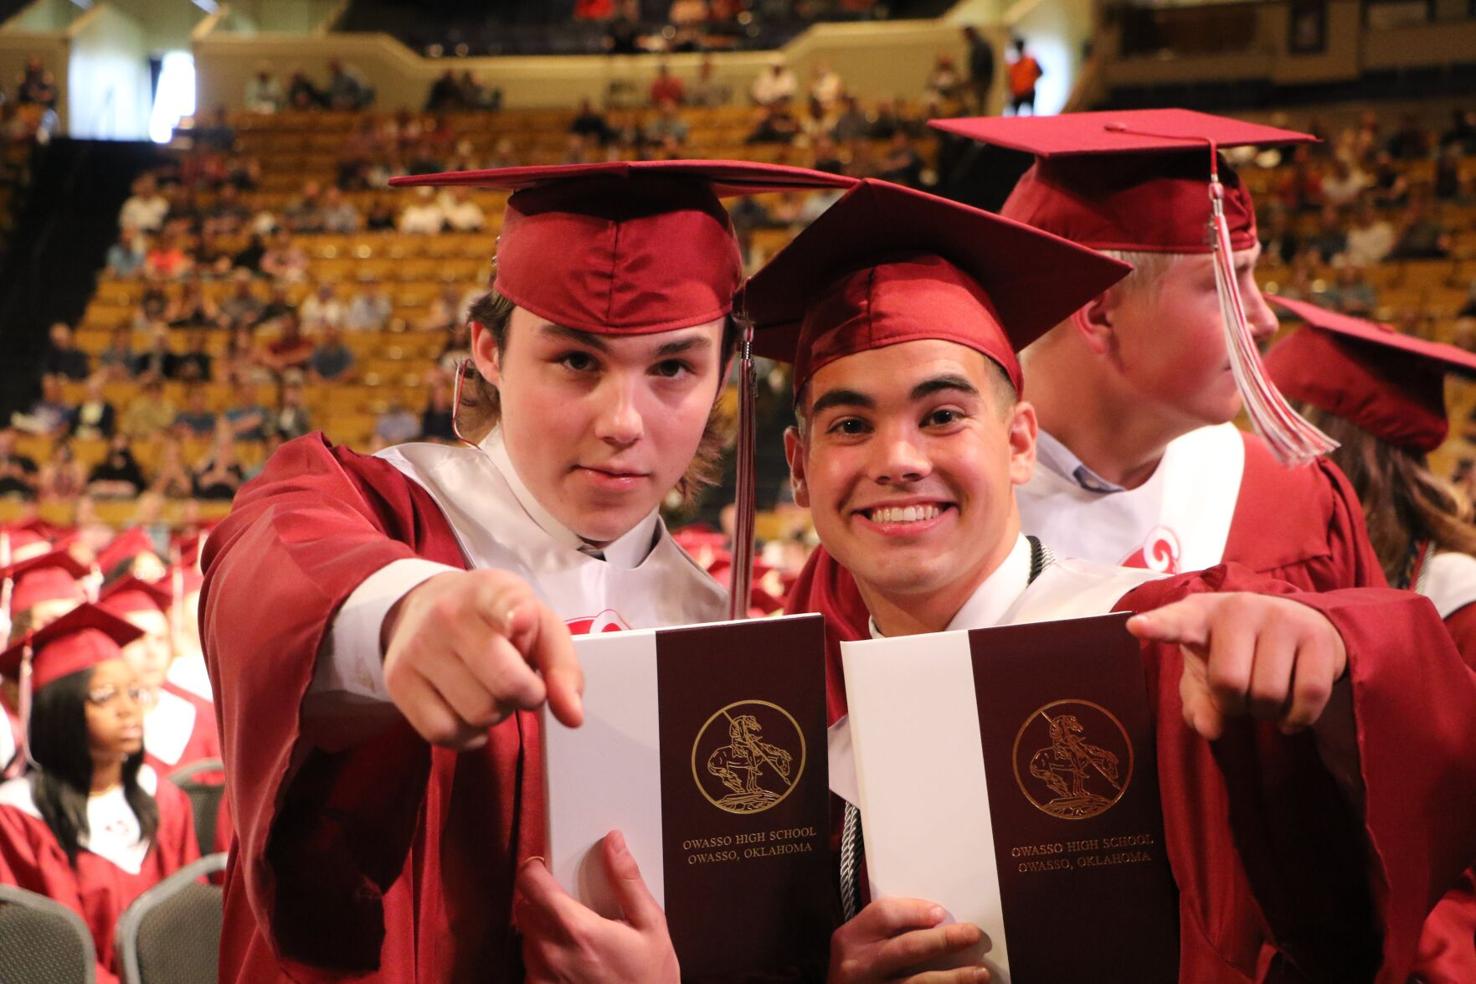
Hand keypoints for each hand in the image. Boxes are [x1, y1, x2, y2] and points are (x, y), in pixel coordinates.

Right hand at [381, 569, 582, 748]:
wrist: (423, 606)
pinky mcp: (398, 681)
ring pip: (477, 714)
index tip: (522, 620)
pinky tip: (469, 714)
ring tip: (490, 691)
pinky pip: (444, 733)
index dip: (517, 614)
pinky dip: (467, 735)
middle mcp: (448, 615)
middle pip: (506, 685)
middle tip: (521, 684)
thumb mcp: (537, 624)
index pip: (504, 601)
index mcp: (491, 591)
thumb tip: (572, 716)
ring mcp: (418, 649)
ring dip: (496, 715)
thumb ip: (562, 667)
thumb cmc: (495, 620)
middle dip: (526, 696)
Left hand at [515, 831, 678, 983]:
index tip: (544, 866)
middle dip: (542, 900)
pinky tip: (572, 962)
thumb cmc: (649, 980)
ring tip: (576, 938)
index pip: (530, 883)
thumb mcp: (651, 925)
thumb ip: (628, 880)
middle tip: (570, 905)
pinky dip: (544, 958)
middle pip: (524, 907)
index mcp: (578, 929)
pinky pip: (529, 965)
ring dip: (542, 930)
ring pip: (526, 936)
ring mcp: (541, 976)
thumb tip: (614, 844)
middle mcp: (552, 953)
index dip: (535, 868)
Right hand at [829, 898, 990, 983]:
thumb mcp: (860, 942)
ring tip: (980, 973)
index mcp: (851, 938)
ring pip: (918, 983)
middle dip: (943, 940)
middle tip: (972, 934)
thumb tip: (936, 918)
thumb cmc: (858, 967)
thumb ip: (887, 928)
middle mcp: (859, 966)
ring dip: (954, 978)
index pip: (884, 914)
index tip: (941, 913)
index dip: (915, 911)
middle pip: (906, 948)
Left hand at [1127, 592, 1346, 739]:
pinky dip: (1297, 719)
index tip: (1136, 627)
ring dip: (1266, 713)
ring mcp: (1281, 618)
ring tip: (1265, 696)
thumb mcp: (1207, 674)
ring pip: (1269, 695)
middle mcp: (1239, 608)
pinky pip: (1307, 697)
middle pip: (1229, 684)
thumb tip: (1210, 728)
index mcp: (1199, 614)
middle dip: (1234, 706)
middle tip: (1240, 696)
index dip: (1157, 626)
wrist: (1301, 628)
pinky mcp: (1318, 637)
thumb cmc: (1238, 652)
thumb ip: (1199, 702)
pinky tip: (1289, 714)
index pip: (1175, 622)